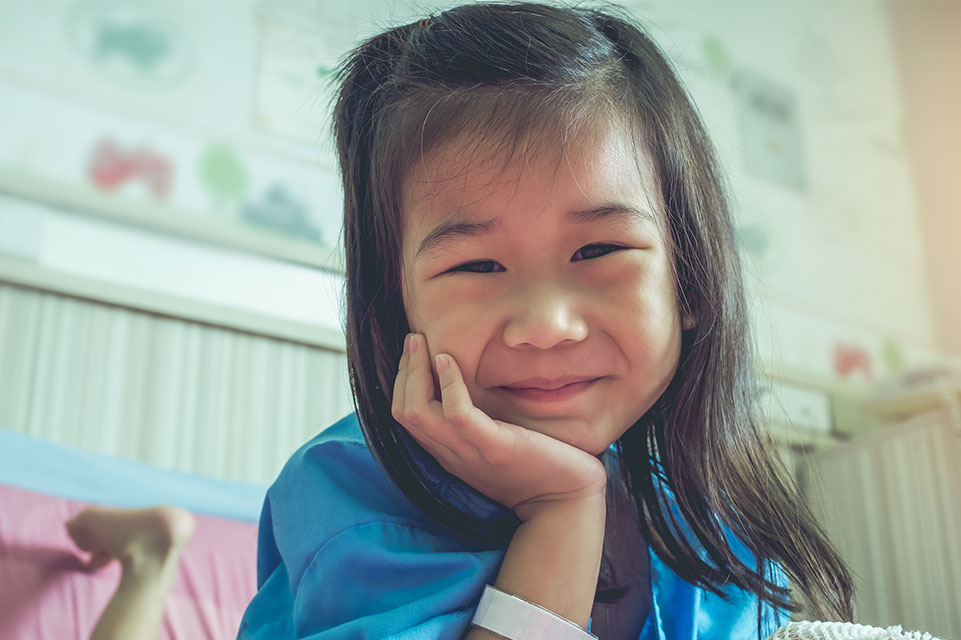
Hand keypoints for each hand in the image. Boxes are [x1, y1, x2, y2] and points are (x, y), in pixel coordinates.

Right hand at [391, 333, 606, 520]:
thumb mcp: (498, 442)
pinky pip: (457, 414)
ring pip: (417, 412)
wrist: (567, 501)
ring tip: (421, 343)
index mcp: (450, 452)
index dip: (403, 382)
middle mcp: (452, 453)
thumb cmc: (540, 466)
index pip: (406, 417)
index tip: (414, 353)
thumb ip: (480, 422)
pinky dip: (447, 384)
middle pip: (404, 412)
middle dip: (403, 371)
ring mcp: (469, 452)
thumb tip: (473, 387)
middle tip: (413, 339)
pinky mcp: (494, 447)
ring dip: (414, 372)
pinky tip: (448, 361)